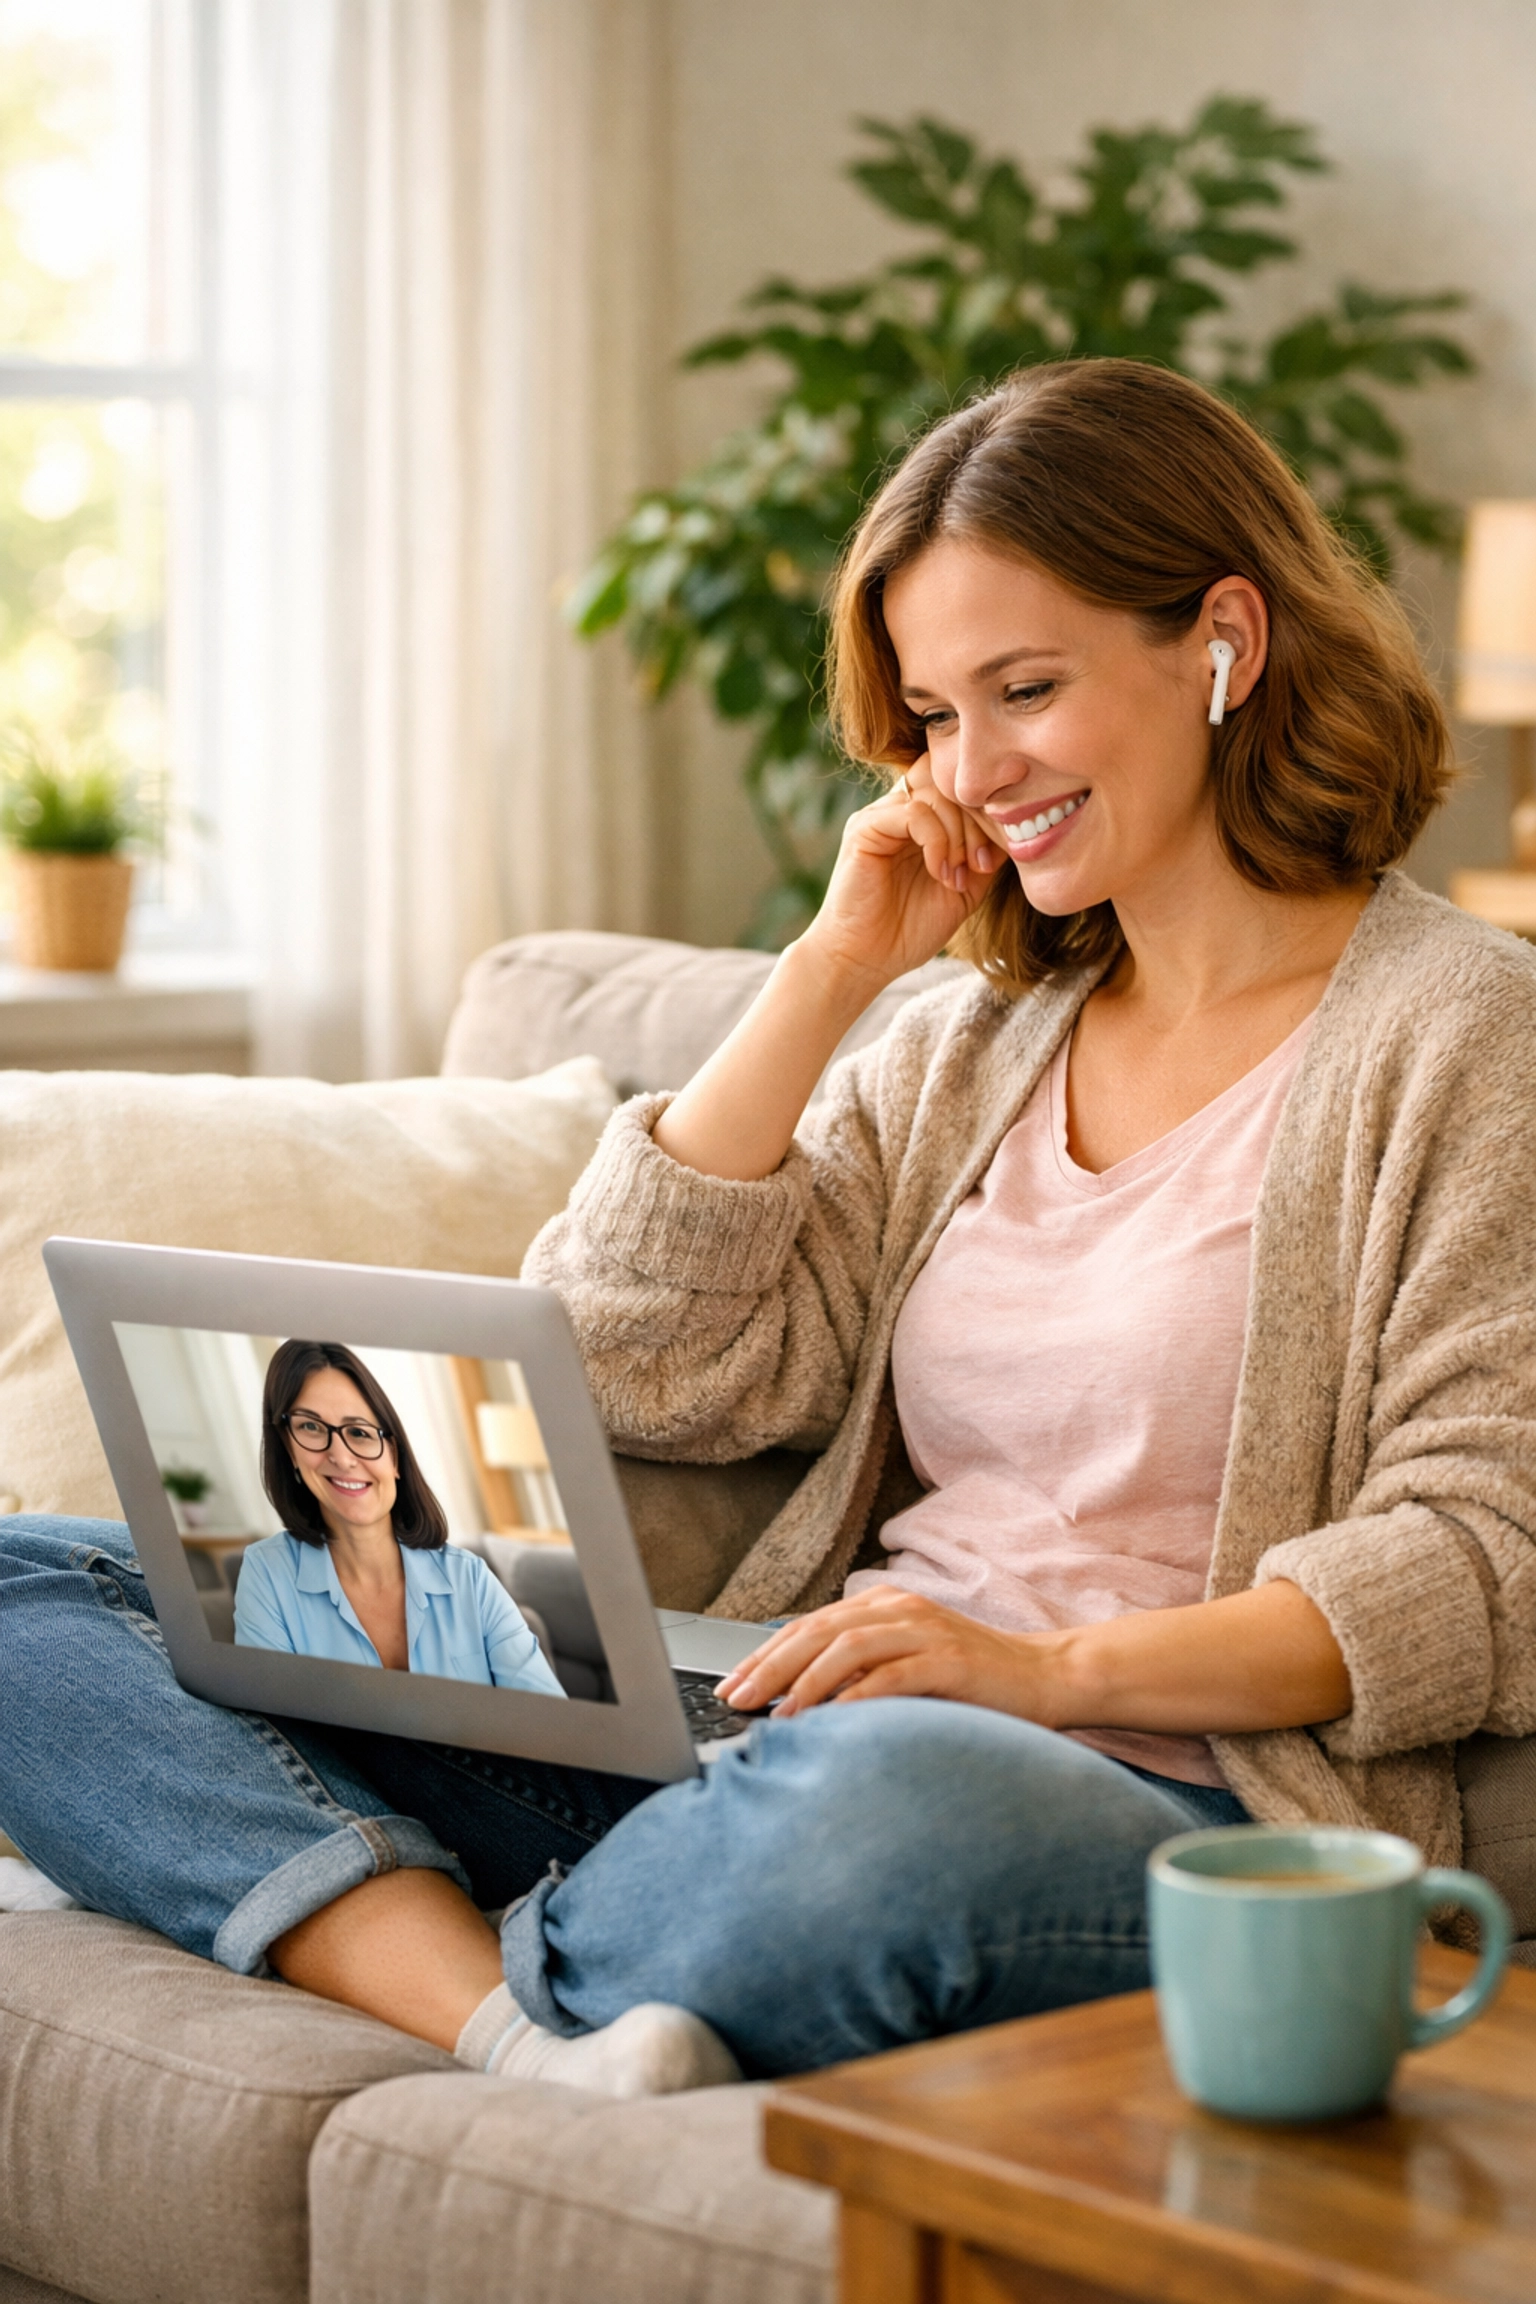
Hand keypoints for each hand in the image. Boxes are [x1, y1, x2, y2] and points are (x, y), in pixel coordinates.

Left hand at [717, 1585, 1049, 1720]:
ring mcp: (925, 1631)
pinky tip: (829, 1719)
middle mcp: (899, 1609)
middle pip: (817, 1632)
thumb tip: (796, 1703)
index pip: (809, 1626)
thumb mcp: (907, 1666)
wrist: (1047, 1676)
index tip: (730, 1685)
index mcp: (884, 1605)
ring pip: (847, 1648)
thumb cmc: (974, 1681)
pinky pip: (891, 1675)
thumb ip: (861, 1673)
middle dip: (770, 1666)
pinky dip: (854, 1697)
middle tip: (736, 1699)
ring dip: (804, 1682)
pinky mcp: (949, 1660)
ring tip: (776, 1715)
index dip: (765, 1654)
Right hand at [801, 758, 1002, 993]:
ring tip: (957, 876)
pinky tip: (939, 873)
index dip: (987, 812)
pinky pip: (913, 812)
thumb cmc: (910, 930)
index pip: (960, 786)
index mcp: (923, 821)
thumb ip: (985, 855)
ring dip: (959, 835)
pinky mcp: (865, 828)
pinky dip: (937, 841)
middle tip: (981, 865)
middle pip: (951, 783)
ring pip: (935, 793)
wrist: (866, 961)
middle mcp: (900, 810)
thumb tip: (1016, 826)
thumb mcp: (966, 890)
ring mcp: (881, 816)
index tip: (995, 858)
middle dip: (977, 822)